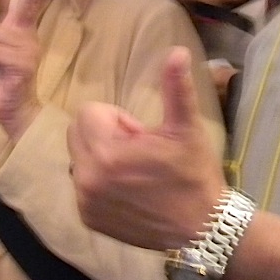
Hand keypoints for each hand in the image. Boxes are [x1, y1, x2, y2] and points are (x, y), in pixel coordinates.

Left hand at [68, 46, 225, 249]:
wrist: (203, 228)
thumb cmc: (194, 174)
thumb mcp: (186, 128)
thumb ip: (175, 88)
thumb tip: (177, 51)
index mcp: (105, 151)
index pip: (88, 112)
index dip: (118, 119)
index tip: (141, 136)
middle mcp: (86, 176)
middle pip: (77, 133)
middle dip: (104, 135)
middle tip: (138, 153)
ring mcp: (84, 201)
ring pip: (79, 159)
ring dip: (99, 159)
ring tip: (133, 173)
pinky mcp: (87, 218)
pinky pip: (81, 186)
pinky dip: (98, 185)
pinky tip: (127, 193)